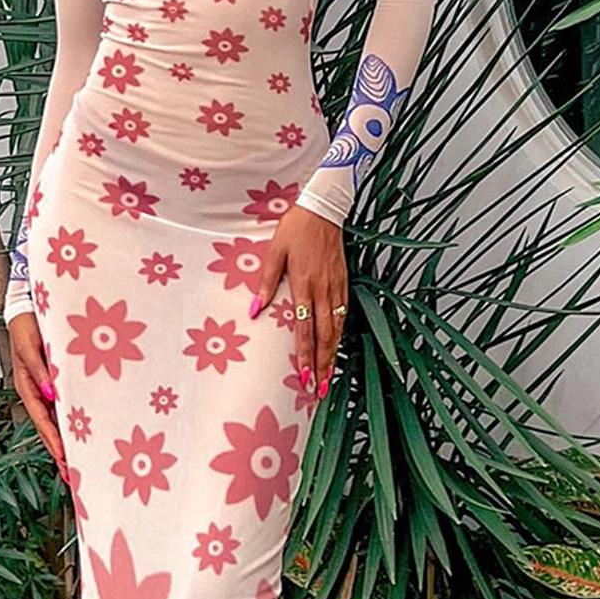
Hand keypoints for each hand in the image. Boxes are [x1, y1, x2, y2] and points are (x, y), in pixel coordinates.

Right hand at [8, 311, 69, 484]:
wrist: (31, 305)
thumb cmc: (28, 325)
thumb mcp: (30, 346)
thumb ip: (40, 370)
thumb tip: (50, 395)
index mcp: (27, 385)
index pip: (41, 419)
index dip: (53, 439)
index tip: (64, 458)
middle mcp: (38, 391)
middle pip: (50, 427)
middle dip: (60, 452)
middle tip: (72, 476)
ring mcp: (48, 387)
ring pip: (59, 420)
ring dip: (68, 441)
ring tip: (78, 465)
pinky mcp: (59, 379)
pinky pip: (67, 404)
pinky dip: (73, 422)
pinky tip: (85, 434)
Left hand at [251, 205, 347, 396]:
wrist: (323, 210)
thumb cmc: (296, 229)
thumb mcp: (275, 253)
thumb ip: (266, 283)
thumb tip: (255, 310)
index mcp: (304, 285)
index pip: (305, 330)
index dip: (305, 356)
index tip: (304, 377)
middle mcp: (323, 291)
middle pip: (325, 336)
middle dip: (322, 365)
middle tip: (318, 389)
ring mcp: (336, 288)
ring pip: (337, 329)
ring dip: (333, 355)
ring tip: (329, 377)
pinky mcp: (344, 282)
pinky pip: (343, 315)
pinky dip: (340, 334)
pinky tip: (336, 347)